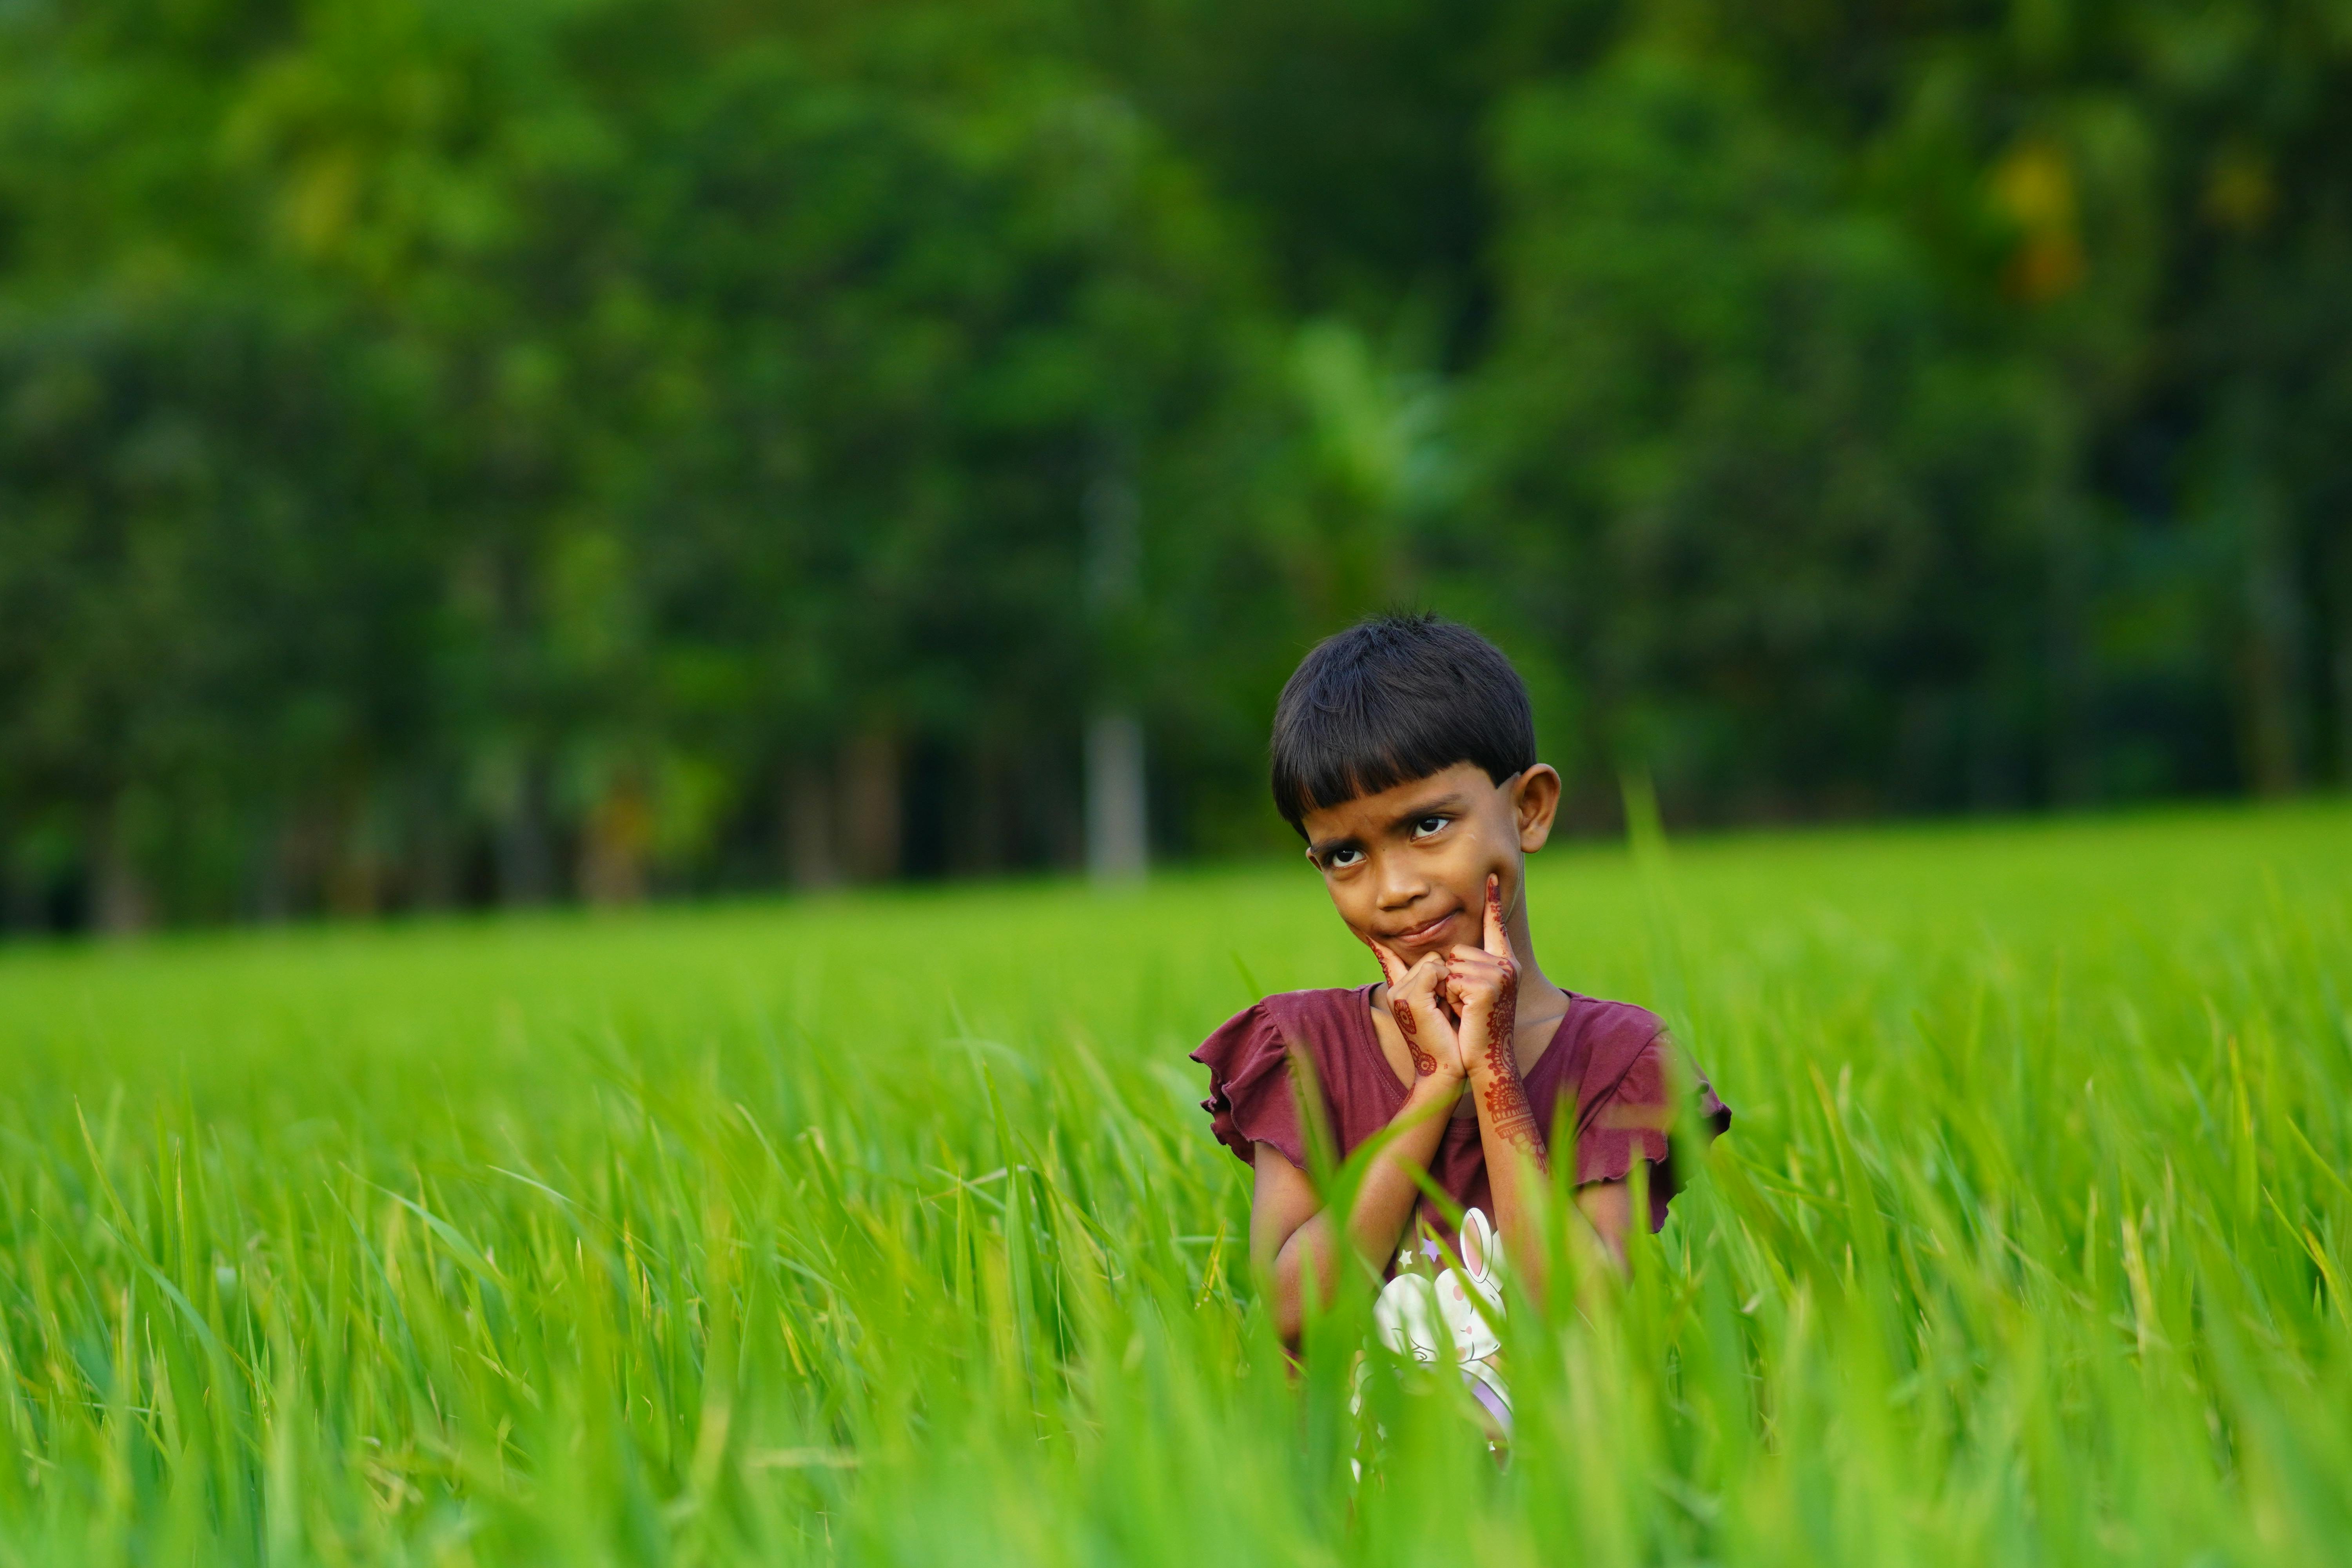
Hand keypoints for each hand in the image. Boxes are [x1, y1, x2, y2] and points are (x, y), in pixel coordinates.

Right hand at [1367, 935, 1464, 1081]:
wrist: (1446, 1070)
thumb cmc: (1450, 1039)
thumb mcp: (1442, 1007)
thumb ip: (1436, 985)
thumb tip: (1444, 964)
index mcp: (1399, 991)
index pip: (1388, 958)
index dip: (1380, 944)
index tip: (1368, 930)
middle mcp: (1395, 990)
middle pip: (1428, 957)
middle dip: (1447, 974)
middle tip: (1451, 1004)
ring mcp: (1399, 994)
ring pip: (1432, 961)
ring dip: (1450, 979)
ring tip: (1451, 1007)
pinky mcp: (1411, 999)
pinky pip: (1435, 970)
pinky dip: (1449, 981)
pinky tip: (1452, 1002)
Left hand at [1445, 875, 1518, 1084]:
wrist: (1483, 1061)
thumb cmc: (1472, 1031)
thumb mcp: (1466, 994)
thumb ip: (1458, 969)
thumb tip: (1441, 952)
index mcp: (1504, 964)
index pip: (1496, 927)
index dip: (1493, 902)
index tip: (1491, 877)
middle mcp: (1508, 965)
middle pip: (1458, 950)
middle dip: (1450, 978)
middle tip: (1465, 1006)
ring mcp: (1502, 974)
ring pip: (1452, 963)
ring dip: (1449, 989)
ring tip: (1465, 1010)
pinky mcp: (1490, 986)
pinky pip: (1452, 977)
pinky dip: (1450, 997)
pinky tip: (1465, 1013)